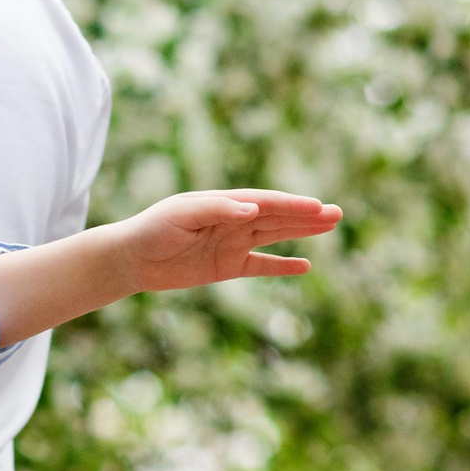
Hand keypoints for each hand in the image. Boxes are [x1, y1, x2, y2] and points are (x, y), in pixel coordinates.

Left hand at [114, 189, 341, 290]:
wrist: (132, 258)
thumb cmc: (153, 229)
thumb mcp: (181, 215)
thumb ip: (217, 210)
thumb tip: (252, 209)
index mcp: (224, 203)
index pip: (265, 203)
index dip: (292, 205)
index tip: (317, 208)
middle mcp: (233, 220)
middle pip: (277, 217)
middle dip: (306, 215)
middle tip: (337, 214)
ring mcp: (232, 243)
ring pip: (275, 236)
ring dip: (301, 232)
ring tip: (330, 227)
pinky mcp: (227, 267)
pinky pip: (261, 266)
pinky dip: (281, 266)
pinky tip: (305, 265)